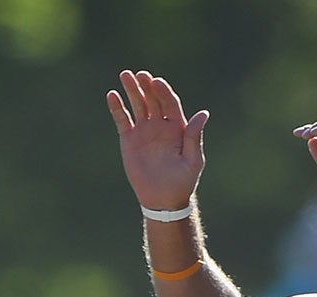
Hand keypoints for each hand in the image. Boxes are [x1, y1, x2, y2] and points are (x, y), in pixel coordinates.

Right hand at [108, 71, 207, 213]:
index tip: (156, 82)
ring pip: (137, 105)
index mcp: (177, 127)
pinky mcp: (129, 139)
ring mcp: (144, 131)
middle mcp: (160, 125)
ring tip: (125, 75)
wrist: (162, 200)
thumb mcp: (193, 161)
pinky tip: (112, 95)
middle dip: (147, 86)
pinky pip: (123, 120)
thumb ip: (194, 137)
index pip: (170, 103)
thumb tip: (203, 113)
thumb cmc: (182, 182)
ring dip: (132, 90)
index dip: (163, 91)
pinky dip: (117, 108)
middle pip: (153, 99)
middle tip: (140, 75)